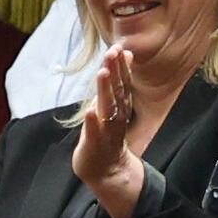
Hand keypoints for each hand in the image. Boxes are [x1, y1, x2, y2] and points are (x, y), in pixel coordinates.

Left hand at [71, 46, 147, 217]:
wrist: (107, 170)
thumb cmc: (107, 133)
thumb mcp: (114, 103)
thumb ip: (119, 80)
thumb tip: (126, 54)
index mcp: (120, 105)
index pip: (122, 82)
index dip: (120, 65)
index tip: (119, 47)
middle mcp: (116, 116)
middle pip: (116, 91)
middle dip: (114, 71)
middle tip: (112, 52)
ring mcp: (105, 130)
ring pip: (107, 108)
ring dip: (105, 91)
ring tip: (102, 73)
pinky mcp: (94, 143)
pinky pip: (94, 132)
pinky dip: (92, 122)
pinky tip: (90, 112)